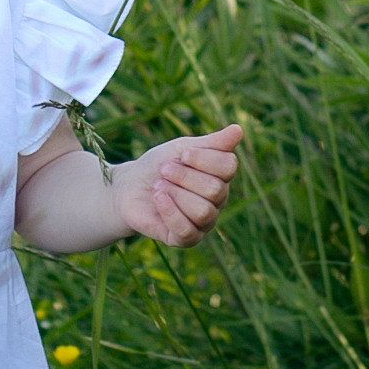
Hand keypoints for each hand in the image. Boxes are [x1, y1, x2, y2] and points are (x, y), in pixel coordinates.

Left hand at [110, 124, 240, 246]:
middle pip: (214, 189)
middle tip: (164, 170)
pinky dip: (169, 211)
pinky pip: (187, 230)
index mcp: (220, 177)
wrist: (129, 187)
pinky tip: (158, 198)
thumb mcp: (182, 148)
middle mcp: (218, 201)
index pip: (228, 166)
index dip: (203, 158)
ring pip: (203, 211)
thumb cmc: (159, 166)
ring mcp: (204, 223)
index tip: (181, 154)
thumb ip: (211, 143)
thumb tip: (238, 129)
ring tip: (158, 186)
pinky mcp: (186, 239)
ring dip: (175, 194)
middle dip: (183, 176)